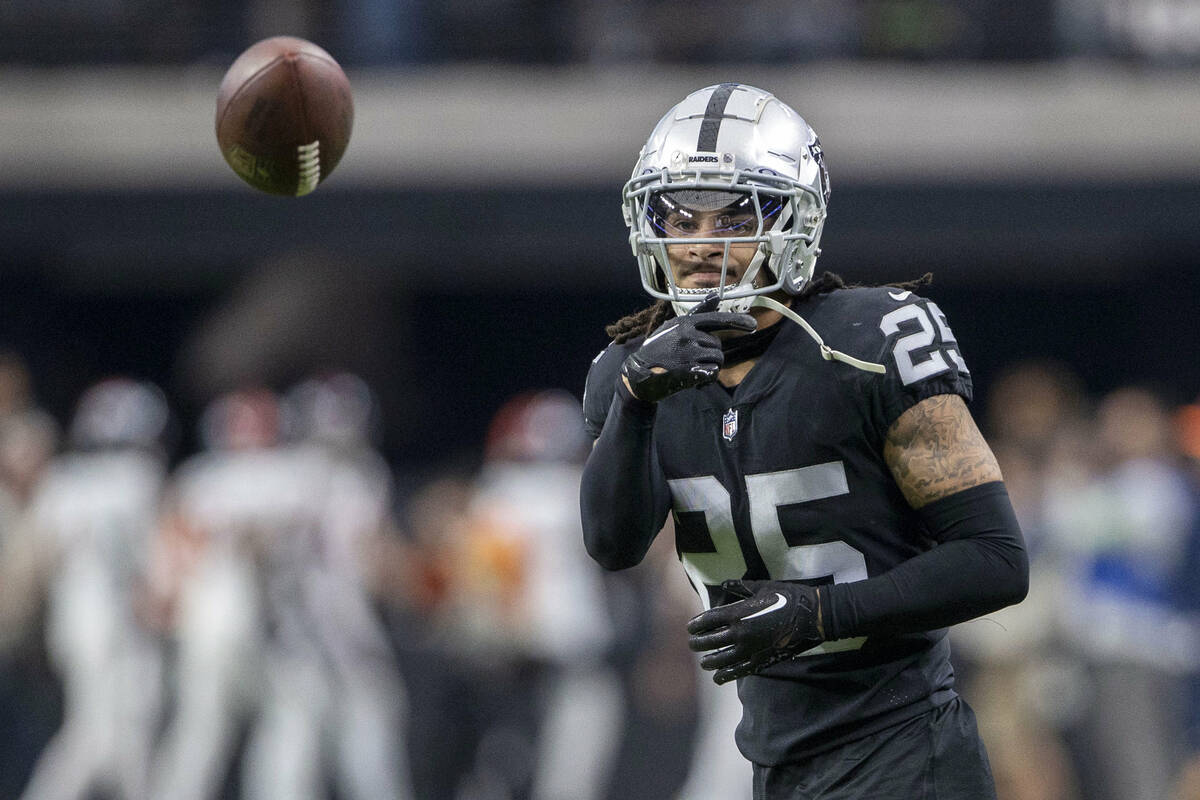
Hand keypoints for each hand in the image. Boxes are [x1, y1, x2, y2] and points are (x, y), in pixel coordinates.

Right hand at [620, 294, 755, 402]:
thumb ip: (697, 313)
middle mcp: (687, 335)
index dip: (738, 322)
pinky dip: (708, 377)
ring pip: (717, 359)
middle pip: (718, 345)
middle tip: (695, 361)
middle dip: (711, 355)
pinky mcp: (688, 370)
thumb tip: (716, 295)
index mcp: (685, 322)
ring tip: (693, 369)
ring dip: (710, 367)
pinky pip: (712, 372)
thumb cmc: (658, 349)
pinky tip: (695, 380)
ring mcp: (687, 352)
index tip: (753, 326)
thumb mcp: (674, 326)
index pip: (717, 319)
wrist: (638, 373)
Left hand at [686, 579, 823, 684]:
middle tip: (692, 644)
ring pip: (721, 660)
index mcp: (737, 613)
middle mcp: (740, 633)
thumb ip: (739, 587)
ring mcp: (750, 649)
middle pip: (710, 641)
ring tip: (704, 662)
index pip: (708, 621)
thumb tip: (723, 584)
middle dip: (697, 643)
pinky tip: (718, 678)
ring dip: (709, 662)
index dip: (696, 625)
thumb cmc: (786, 597)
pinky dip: (726, 676)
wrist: (811, 616)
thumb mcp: (761, 587)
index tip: (690, 628)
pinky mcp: (761, 660)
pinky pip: (738, 671)